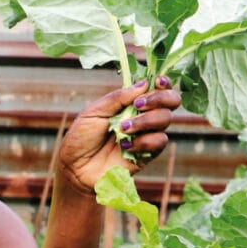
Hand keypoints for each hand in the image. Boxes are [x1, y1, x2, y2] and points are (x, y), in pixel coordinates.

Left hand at [55, 76, 179, 193]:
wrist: (75, 166)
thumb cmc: (82, 136)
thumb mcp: (94, 111)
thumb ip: (118, 98)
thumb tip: (145, 83)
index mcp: (132, 102)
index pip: (158, 88)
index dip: (164, 82)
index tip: (158, 81)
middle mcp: (144, 116)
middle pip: (171, 100)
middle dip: (160, 98)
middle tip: (138, 105)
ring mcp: (147, 134)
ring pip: (165, 119)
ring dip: (146, 120)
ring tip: (123, 128)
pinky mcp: (148, 154)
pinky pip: (159, 141)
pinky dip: (144, 141)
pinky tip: (126, 146)